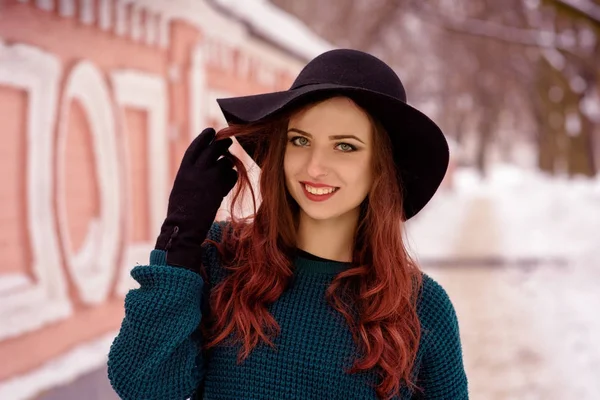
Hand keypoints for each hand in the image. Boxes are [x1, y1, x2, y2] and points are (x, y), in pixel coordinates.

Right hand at [155, 128, 237, 269]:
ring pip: (225, 162)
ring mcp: (208, 180)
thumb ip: (192, 173)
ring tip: (226, 169)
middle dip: (222, 144)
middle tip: (228, 142)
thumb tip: (207, 161)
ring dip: (228, 164)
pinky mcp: (220, 190)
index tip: (211, 131)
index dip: (204, 137)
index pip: (195, 147)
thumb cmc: (181, 210)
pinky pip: (231, 177)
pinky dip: (232, 177)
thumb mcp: (182, 187)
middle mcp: (196, 172)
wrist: (183, 228)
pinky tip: (228, 182)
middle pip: (213, 149)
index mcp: (184, 170)